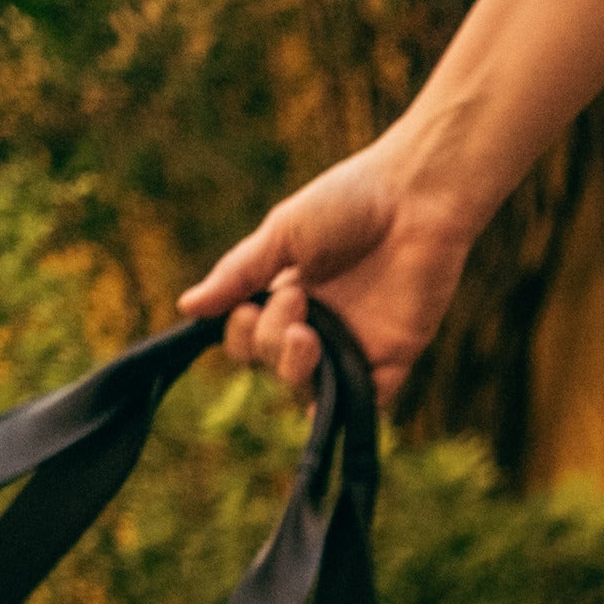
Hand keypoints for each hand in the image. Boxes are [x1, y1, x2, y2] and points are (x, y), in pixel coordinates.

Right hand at [177, 130, 482, 403]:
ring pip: (310, 389)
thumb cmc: (349, 202)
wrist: (416, 197)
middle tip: (296, 297)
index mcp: (287, 295)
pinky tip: (326, 392)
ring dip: (294, 370)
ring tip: (307, 334)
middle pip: (273, 365)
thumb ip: (240, 274)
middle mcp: (319, 326)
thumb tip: (187, 307)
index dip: (239, 335)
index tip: (249, 306)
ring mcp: (355, 345)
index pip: (248, 340)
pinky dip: (345, 406)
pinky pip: (367, 401)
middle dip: (271, 341)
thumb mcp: (283, 234)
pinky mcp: (394, 357)